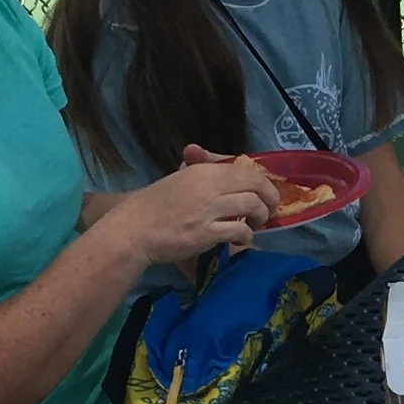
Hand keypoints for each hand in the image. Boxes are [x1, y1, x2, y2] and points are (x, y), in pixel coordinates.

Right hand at [117, 155, 276, 262]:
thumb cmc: (156, 205)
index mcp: (203, 170)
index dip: (263, 182)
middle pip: (256, 184)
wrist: (134, 229)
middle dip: (270, 198)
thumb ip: (205, 172)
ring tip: (255, 225)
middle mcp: (208, 185)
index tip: (265, 193)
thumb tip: (227, 165)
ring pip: (253, 206)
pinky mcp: (206, 233)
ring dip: (261, 217)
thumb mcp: (181, 179)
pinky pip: (240, 231)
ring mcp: (208, 209)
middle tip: (269, 210)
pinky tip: (241, 238)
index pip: (245, 169)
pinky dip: (246, 236)